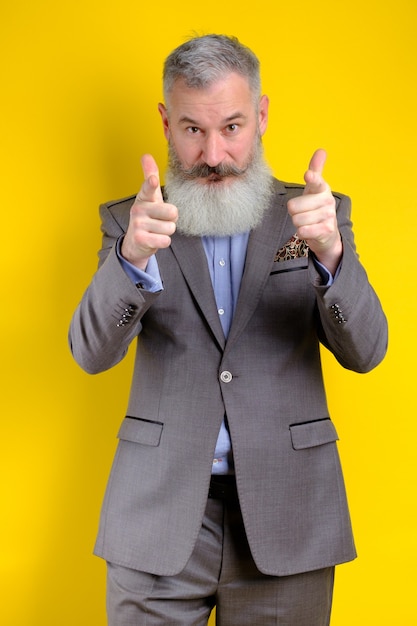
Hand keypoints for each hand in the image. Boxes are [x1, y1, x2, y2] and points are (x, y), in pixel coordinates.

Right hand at [121, 154, 177, 269]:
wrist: (135, 242)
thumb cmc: (147, 216)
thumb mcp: (150, 197)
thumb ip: (150, 177)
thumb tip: (146, 155)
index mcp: (144, 197)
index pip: (148, 188)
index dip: (151, 183)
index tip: (153, 180)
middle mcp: (138, 209)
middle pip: (172, 212)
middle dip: (171, 219)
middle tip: (161, 220)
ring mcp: (138, 224)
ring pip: (170, 228)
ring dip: (167, 232)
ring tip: (156, 230)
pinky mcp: (140, 239)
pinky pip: (165, 240)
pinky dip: (163, 242)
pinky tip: (154, 239)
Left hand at [287, 149, 341, 274]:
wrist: (327, 232)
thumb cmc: (316, 207)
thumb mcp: (315, 188)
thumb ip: (316, 170)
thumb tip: (321, 150)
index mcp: (322, 188)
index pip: (316, 181)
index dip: (312, 179)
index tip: (308, 175)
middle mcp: (327, 201)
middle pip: (293, 206)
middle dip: (294, 212)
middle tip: (304, 213)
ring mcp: (328, 216)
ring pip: (297, 220)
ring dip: (298, 223)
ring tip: (308, 222)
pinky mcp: (326, 230)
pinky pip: (302, 231)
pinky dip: (302, 233)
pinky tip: (309, 230)